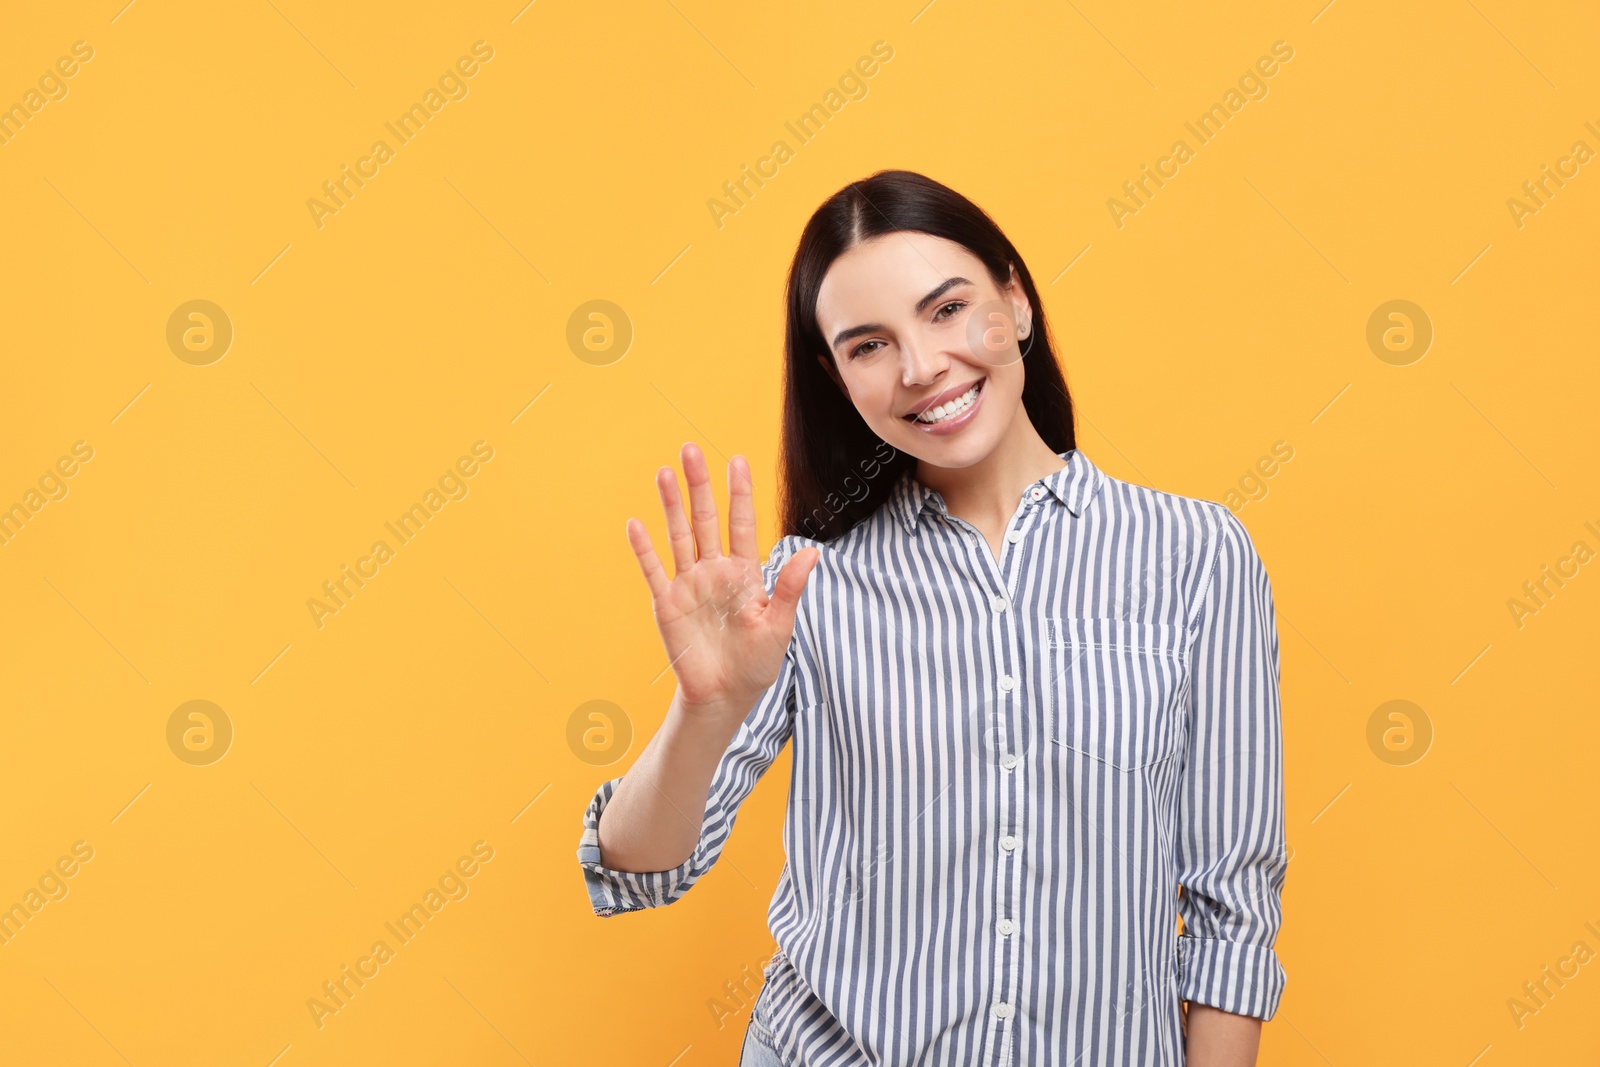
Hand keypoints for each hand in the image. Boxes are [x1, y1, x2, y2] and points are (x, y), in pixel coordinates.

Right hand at [626, 443, 818, 723]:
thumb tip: (813, 552)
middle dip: (699, 484)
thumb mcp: (779, 625)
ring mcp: (688, 584)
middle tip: (691, 449)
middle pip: (705, 518)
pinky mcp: (666, 603)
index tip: (737, 459)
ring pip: (678, 535)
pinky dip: (644, 548)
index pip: (741, 523)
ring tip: (664, 472)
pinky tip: (635, 523)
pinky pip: (653, 570)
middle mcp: (714, 571)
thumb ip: (790, 587)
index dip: (739, 492)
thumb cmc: (756, 663)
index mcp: (743, 572)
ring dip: (670, 505)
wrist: (724, 696)